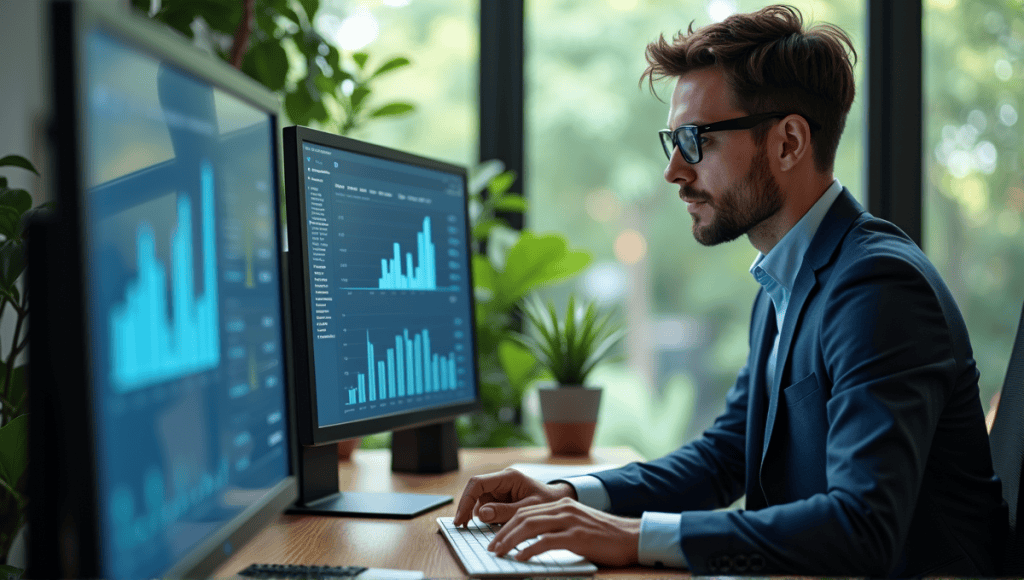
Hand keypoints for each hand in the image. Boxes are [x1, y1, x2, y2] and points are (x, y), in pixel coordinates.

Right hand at [453, 467, 575, 526]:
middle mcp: (501, 481)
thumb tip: (481, 513)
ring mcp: (500, 489)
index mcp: (508, 477)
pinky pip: (488, 508)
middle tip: (464, 527)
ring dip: (483, 517)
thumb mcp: (529, 509)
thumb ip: (505, 512)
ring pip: (481, 503)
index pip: (478, 483)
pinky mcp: (501, 498)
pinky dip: (489, 519)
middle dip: (469, 510)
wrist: (559, 503)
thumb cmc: (548, 502)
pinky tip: (498, 525)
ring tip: (497, 527)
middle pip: (476, 493)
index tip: (460, 519)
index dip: (466, 500)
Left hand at [488, 497, 640, 566]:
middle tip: (492, 548)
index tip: (496, 539)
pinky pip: (547, 542)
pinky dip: (530, 549)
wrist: (631, 537)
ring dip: (510, 540)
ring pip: (531, 527)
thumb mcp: (577, 525)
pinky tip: (521, 557)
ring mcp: (570, 521)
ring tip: (499, 552)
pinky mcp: (577, 536)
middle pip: (524, 517)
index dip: (507, 524)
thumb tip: (533, 541)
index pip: (526, 511)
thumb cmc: (605, 536)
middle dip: (503, 533)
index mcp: (562, 505)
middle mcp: (564, 509)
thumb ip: (557, 528)